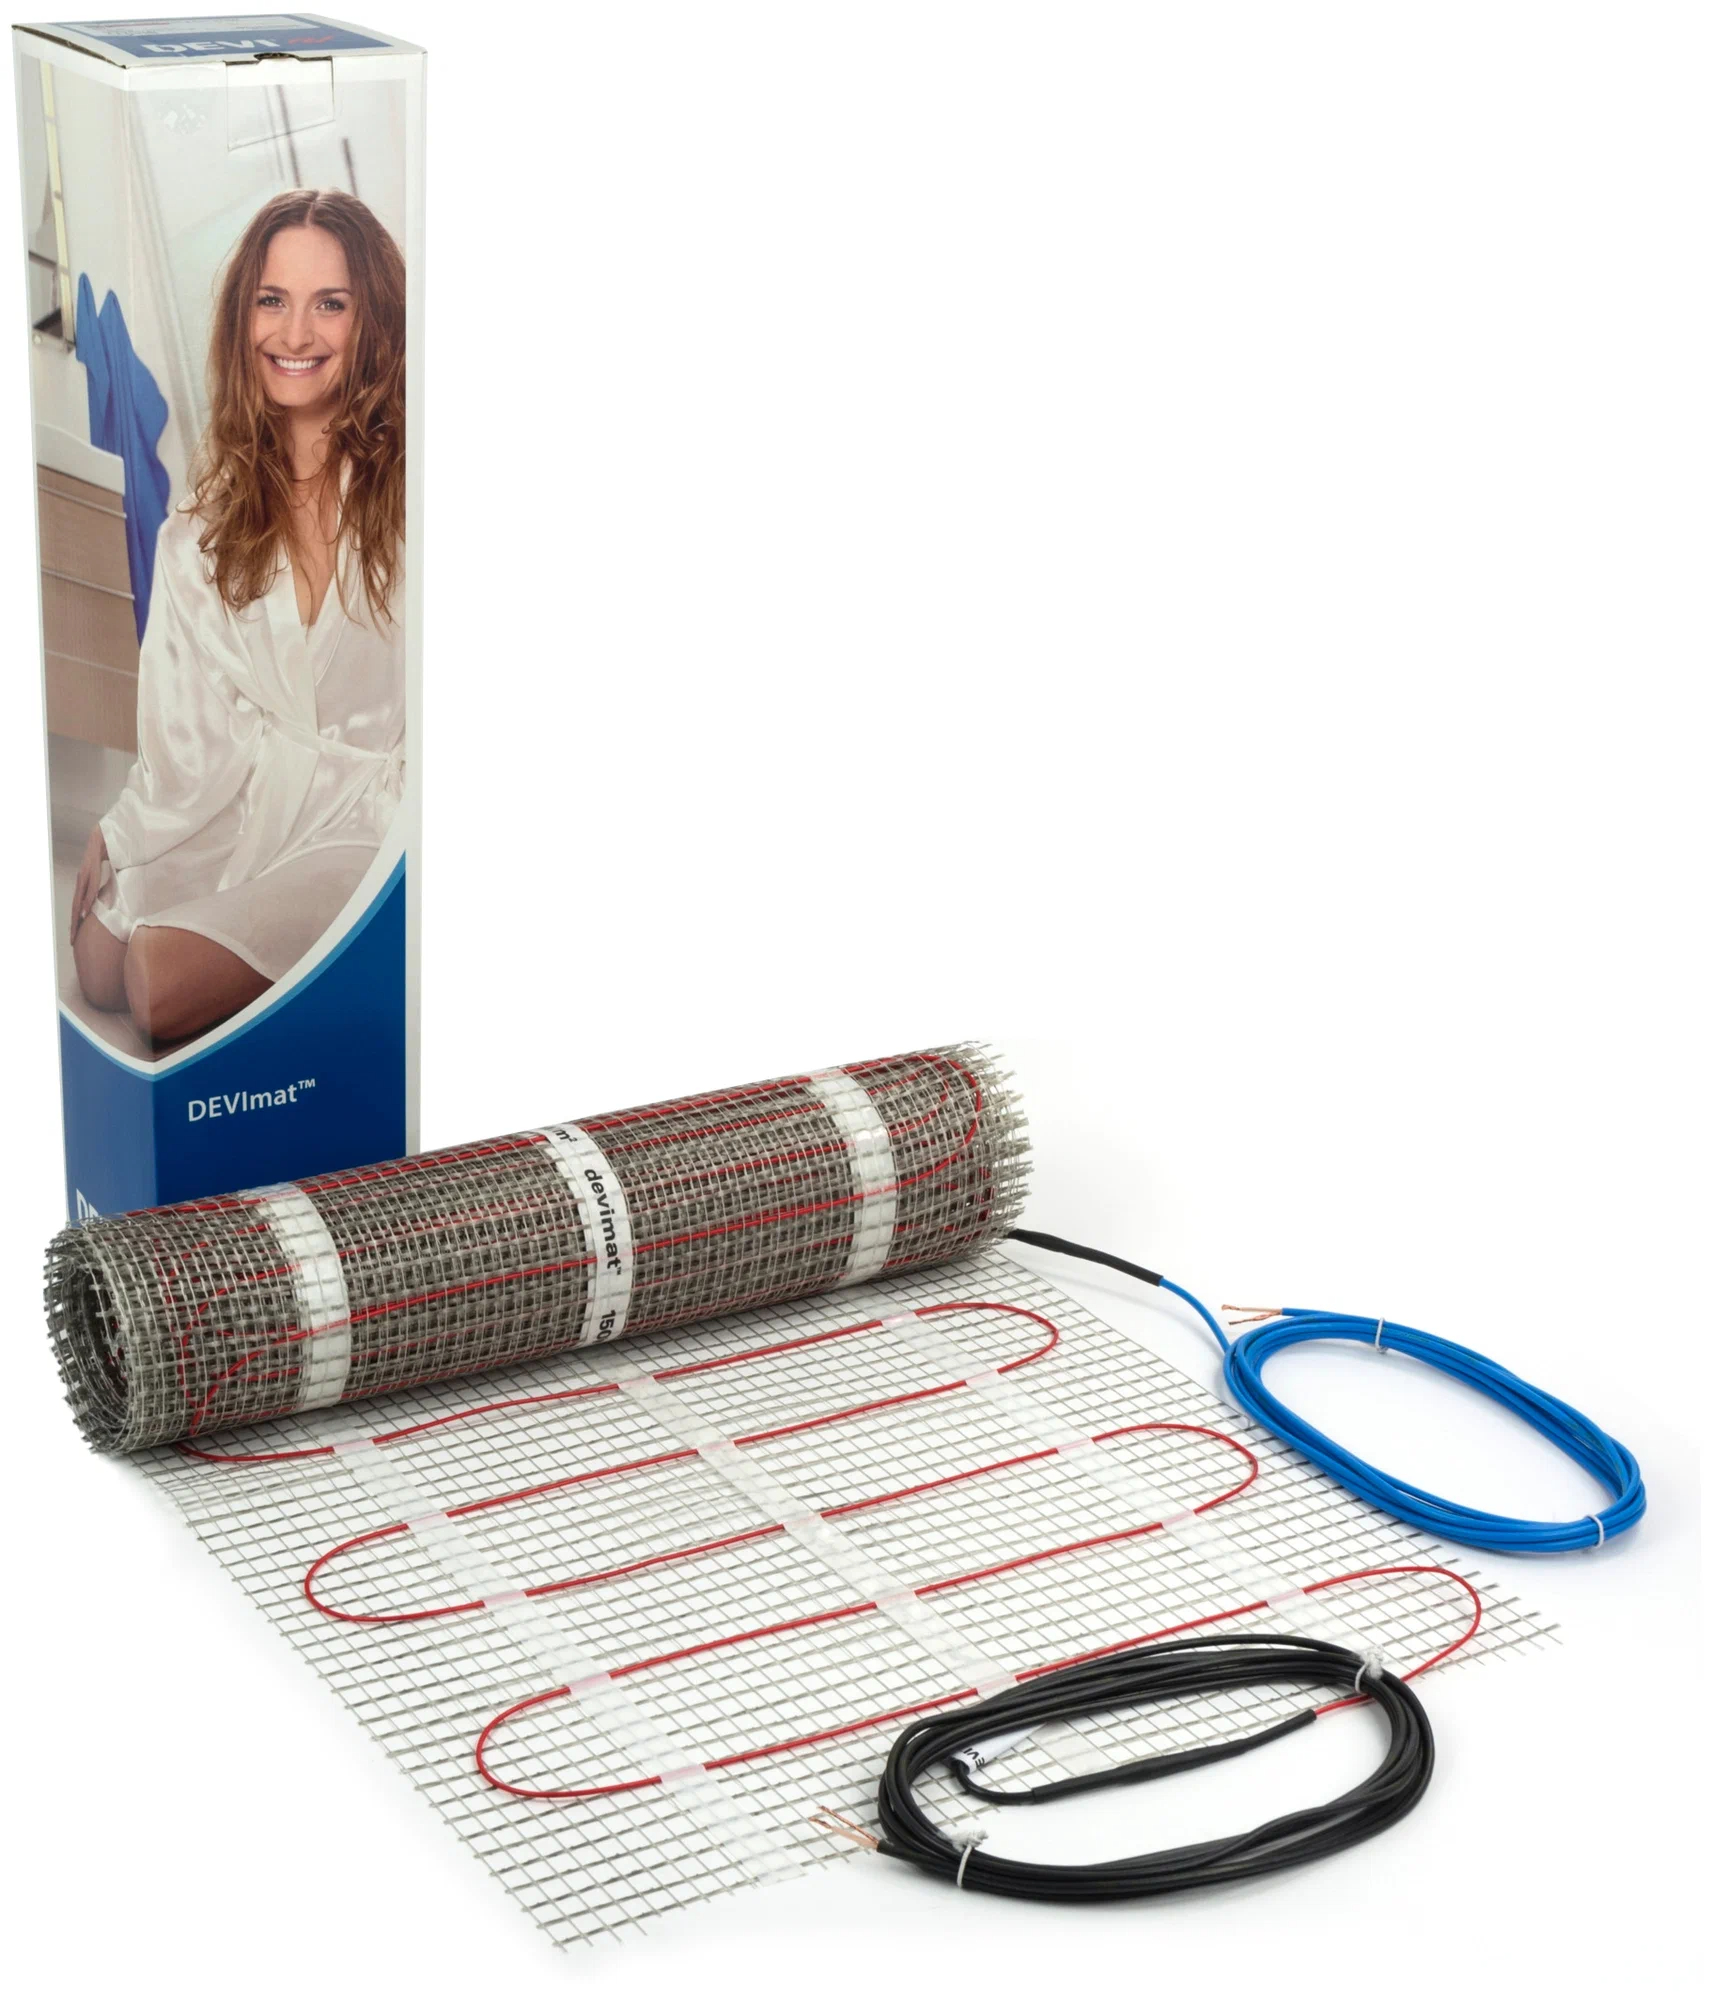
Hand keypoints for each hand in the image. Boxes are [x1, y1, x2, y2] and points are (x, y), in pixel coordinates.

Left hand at [70, 823, 107, 943]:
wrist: (109, 829)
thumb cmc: (113, 848)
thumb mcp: (113, 869)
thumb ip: (112, 882)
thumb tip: (117, 894)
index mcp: (87, 880)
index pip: (80, 903)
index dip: (78, 919)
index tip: (77, 934)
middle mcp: (82, 877)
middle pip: (75, 904)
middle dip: (73, 923)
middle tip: (73, 940)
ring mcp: (85, 872)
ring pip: (79, 898)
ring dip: (77, 915)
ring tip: (76, 930)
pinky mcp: (91, 866)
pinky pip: (89, 886)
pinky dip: (86, 900)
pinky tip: (85, 911)